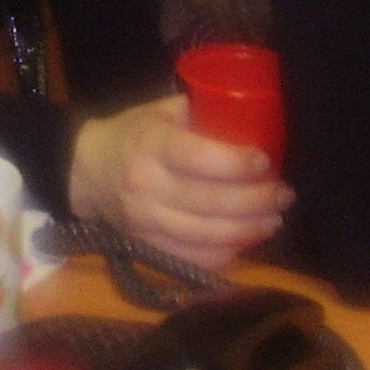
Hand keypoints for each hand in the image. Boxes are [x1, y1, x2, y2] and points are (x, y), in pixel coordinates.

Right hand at [67, 95, 290, 269]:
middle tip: (284, 194)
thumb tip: (253, 119)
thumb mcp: (160, 111)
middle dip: (257, 200)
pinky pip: (195, 258)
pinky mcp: (147, 247)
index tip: (265, 161)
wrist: (86, 172)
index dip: (237, 163)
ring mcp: (146, 223)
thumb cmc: (132, 134)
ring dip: (250, 229)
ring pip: (208, 235)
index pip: (199, 159)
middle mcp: (147, 187)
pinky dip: (227, 252)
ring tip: (274, 218)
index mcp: (152, 146)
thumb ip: (201, 113)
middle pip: (212, 203)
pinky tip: (247, 238)